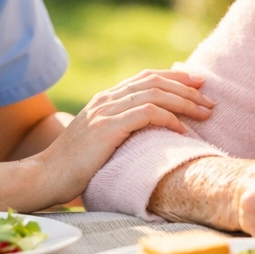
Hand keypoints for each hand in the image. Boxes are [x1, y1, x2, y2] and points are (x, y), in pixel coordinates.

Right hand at [32, 70, 212, 204]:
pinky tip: (182, 130)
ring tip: (205, 114)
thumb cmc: (73, 167)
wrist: (44, 176)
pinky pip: (147, 114)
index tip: (198, 85)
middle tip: (209, 100)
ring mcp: (105, 111)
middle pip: (155, 81)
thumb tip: (150, 133)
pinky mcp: (107, 128)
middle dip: (186, 88)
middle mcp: (106, 99)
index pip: (146, 77)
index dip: (174, 77)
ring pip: (155, 94)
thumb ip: (120, 129)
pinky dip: (169, 119)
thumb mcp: (99, 142)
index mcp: (105, 99)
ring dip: (184, 102)